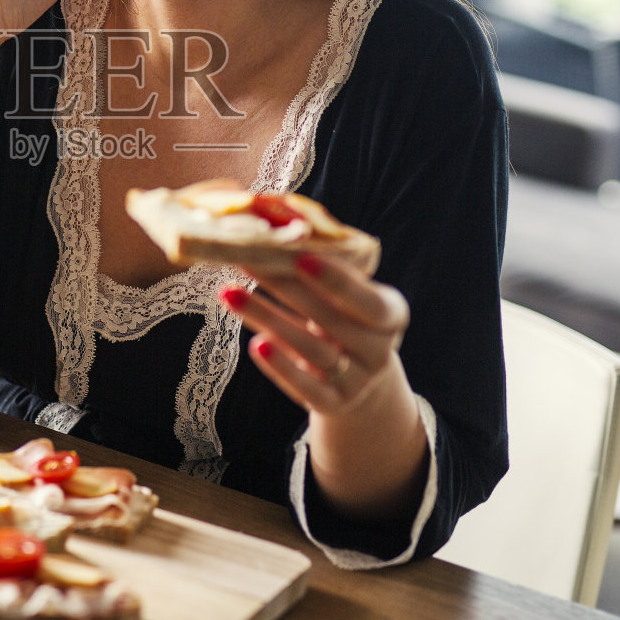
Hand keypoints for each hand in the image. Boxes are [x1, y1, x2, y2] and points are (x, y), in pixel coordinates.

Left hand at [220, 253, 409, 414]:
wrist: (357, 376)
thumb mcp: (349, 294)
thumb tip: (283, 215)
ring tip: (229, 293)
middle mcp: (380, 350)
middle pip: (328, 319)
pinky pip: (306, 388)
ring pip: (310, 349)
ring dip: (266, 319)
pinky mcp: (334, 404)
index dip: (336, 280)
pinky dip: (280, 367)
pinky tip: (255, 344)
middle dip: (284, 287)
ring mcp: (358, 381)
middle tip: (245, 260)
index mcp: (390, 314)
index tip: (301, 257)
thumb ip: (326, 264)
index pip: (367, 299)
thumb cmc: (345, 317)